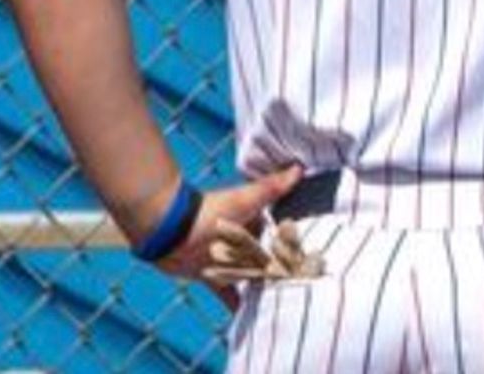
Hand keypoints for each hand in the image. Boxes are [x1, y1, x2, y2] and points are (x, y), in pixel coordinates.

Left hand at [145, 166, 308, 302]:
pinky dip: (236, 304)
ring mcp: (228, 260)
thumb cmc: (208, 212)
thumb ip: (271, 187)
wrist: (169, 230)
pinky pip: (227, 294)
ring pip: (251, 278)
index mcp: (253, 222)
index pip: (280, 237)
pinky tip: (248, 315)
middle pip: (267, 260)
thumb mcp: (245, 200)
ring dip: (262, 288)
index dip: (293, 248)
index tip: (313, 260)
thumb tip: (297, 168)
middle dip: (280, 272)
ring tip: (282, 303)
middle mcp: (243, 242)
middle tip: (300, 288)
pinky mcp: (213, 277)